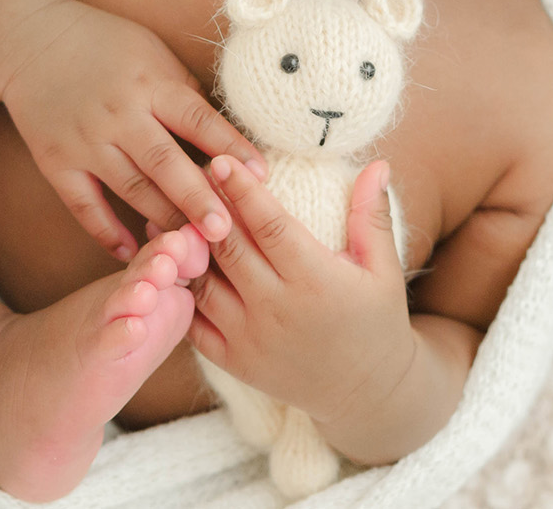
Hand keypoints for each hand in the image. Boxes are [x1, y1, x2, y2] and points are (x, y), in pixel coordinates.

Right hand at [0, 0, 267, 260]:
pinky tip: (133, 252)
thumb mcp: (154, 57)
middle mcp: (119, 113)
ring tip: (193, 251)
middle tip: (226, 231)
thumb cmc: (110, 48)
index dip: (230, 147)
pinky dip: (107, 232)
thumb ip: (186, 98)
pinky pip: (84, 205)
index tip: (261, 175)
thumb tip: (229, 143)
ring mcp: (85, 140)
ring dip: (162, 221)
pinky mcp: (56, 162)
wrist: (34, 41)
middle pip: (164, 162)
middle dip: (197, 198)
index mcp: (151, 83)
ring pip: (130, 189)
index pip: (197, 119)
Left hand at [187, 155, 413, 428]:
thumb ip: (373, 216)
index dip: (242, 191)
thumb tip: (378, 164)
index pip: (268, 225)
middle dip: (206, 206)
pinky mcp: (233, 360)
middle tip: (189, 172)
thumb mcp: (383, 269)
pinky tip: (172, 262)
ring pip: (203, 282)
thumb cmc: (376, 321)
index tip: (220, 160)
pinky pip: (194, 321)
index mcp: (315, 280)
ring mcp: (250, 338)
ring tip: (169, 211)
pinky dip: (180, 290)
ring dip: (183, 247)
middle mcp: (277, 308)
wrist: (365, 392)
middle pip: (228, 247)